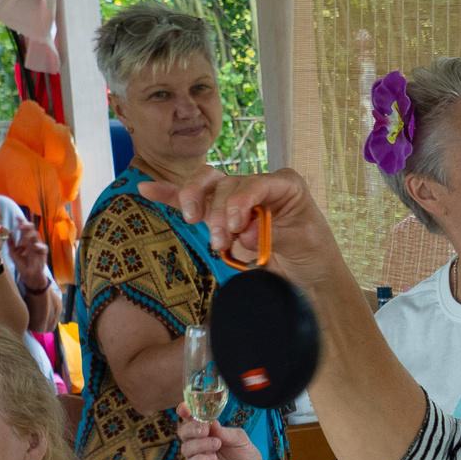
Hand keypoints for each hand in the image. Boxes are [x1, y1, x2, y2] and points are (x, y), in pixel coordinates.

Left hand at [6, 218, 51, 290]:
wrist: (28, 275)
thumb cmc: (22, 263)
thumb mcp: (13, 252)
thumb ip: (11, 243)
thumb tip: (8, 233)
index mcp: (25, 240)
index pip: (24, 228)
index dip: (21, 222)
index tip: (16, 217)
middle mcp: (32, 241)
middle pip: (31, 229)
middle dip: (26, 226)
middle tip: (20, 226)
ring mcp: (37, 246)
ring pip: (36, 236)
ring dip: (30, 235)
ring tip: (24, 237)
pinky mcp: (42, 253)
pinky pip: (42, 247)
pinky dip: (37, 246)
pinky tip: (33, 246)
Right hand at [140, 168, 347, 286]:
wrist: (309, 276)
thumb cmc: (312, 254)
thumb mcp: (302, 244)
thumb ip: (273, 235)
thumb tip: (245, 233)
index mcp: (284, 184)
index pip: (254, 183)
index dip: (240, 201)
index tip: (235, 226)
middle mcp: (258, 185)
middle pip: (226, 184)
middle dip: (218, 212)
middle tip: (220, 242)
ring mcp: (236, 198)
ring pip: (206, 185)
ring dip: (195, 202)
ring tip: (194, 222)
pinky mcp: (220, 214)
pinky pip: (191, 200)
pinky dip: (170, 194)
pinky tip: (147, 188)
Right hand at [178, 418, 273, 459]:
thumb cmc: (245, 453)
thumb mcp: (240, 438)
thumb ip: (226, 432)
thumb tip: (212, 424)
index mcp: (207, 431)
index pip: (190, 420)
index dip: (184, 412)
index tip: (184, 408)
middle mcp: (199, 443)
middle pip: (183, 433)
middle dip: (191, 429)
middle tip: (205, 430)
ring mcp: (199, 457)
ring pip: (186, 448)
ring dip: (200, 444)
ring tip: (217, 444)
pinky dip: (201, 459)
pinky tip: (213, 459)